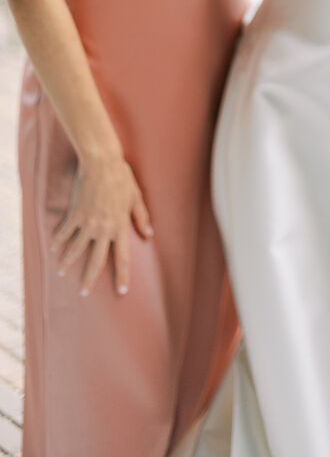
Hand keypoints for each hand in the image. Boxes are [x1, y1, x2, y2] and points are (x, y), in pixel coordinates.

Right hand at [51, 153, 152, 296]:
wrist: (101, 163)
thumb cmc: (122, 177)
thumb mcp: (136, 196)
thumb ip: (141, 216)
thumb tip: (148, 234)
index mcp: (120, 225)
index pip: (122, 256)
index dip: (122, 275)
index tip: (122, 292)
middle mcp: (104, 228)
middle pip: (96, 260)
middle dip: (89, 279)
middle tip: (83, 294)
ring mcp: (87, 222)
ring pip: (75, 249)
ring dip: (67, 262)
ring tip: (62, 273)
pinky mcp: (75, 214)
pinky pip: (64, 231)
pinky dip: (58, 241)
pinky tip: (54, 249)